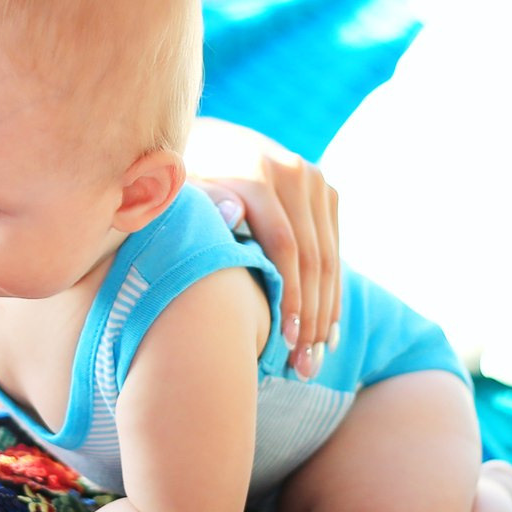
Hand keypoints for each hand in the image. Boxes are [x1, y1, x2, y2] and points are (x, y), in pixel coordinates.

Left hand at [184, 117, 340, 378]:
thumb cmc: (179, 184)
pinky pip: (334, 249)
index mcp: (257, 173)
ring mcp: (315, 180)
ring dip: (327, 313)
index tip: (284, 342)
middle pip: (313, 257)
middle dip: (312, 317)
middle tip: (304, 366)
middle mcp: (294, 172)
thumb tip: (233, 214)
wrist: (205, 144)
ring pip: (330, 258)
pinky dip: (332, 292)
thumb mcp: (177, 193)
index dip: (289, 297)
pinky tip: (328, 330)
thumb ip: (199, 204)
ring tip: (317, 358)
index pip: (285, 247)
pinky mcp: (326, 191)